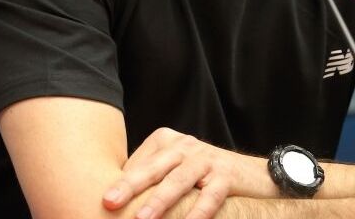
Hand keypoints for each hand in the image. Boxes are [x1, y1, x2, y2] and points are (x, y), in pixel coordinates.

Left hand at [102, 128, 263, 218]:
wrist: (252, 175)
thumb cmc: (202, 176)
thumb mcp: (174, 170)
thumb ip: (149, 180)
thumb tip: (111, 202)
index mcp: (166, 142)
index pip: (139, 164)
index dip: (120, 183)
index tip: (102, 203)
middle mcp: (184, 146)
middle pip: (154, 168)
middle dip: (129, 186)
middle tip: (108, 202)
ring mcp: (206, 159)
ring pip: (179, 179)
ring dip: (160, 200)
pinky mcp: (226, 175)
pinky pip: (210, 195)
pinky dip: (198, 212)